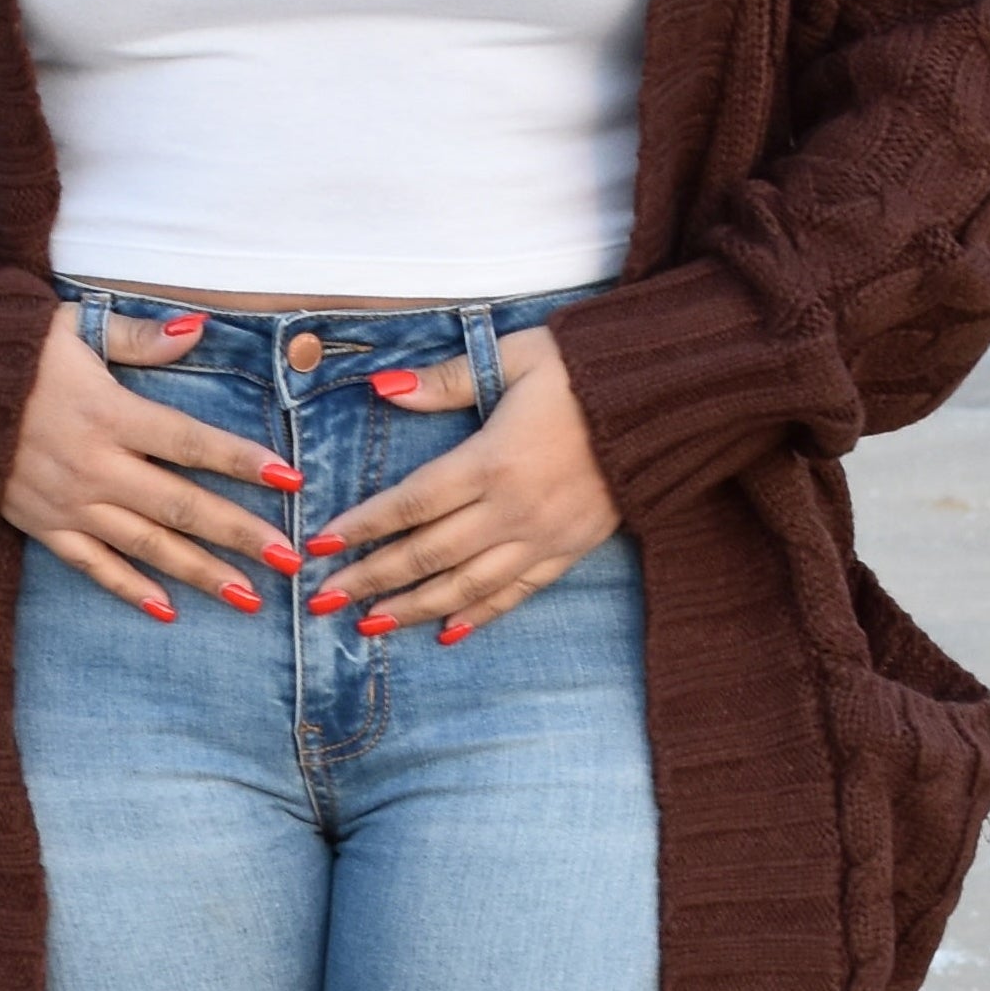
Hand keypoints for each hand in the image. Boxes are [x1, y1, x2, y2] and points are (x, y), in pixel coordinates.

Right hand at [0, 304, 302, 619]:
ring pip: (147, 546)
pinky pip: (92, 566)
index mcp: (109, 414)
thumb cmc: (6, 348)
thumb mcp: (73, 327)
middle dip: (241, 534)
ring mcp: (67, 502)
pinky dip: (130, 590)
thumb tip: (197, 331)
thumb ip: (139, 338)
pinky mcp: (39, 525)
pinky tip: (169, 610)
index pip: (192, 442)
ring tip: (248, 598)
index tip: (293, 480)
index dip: (244, 462)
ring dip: (201, 574)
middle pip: (181, 507)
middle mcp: (94, 466)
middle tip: (290, 560)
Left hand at [306, 327, 618, 643]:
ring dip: (412, 609)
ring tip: (369, 625)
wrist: (668, 401)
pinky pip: (515, 594)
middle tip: (323, 601)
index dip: (363, 527)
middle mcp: (513, 509)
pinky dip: (479, 616)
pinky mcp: (569, 551)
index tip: (321, 545)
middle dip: (370, 579)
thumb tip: (385, 389)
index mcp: (492, 460)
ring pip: (465, 586)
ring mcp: (542, 537)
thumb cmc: (585, 370)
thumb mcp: (516, 358)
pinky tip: (447, 632)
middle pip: (427, 555)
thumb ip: (446, 380)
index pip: (411, 504)